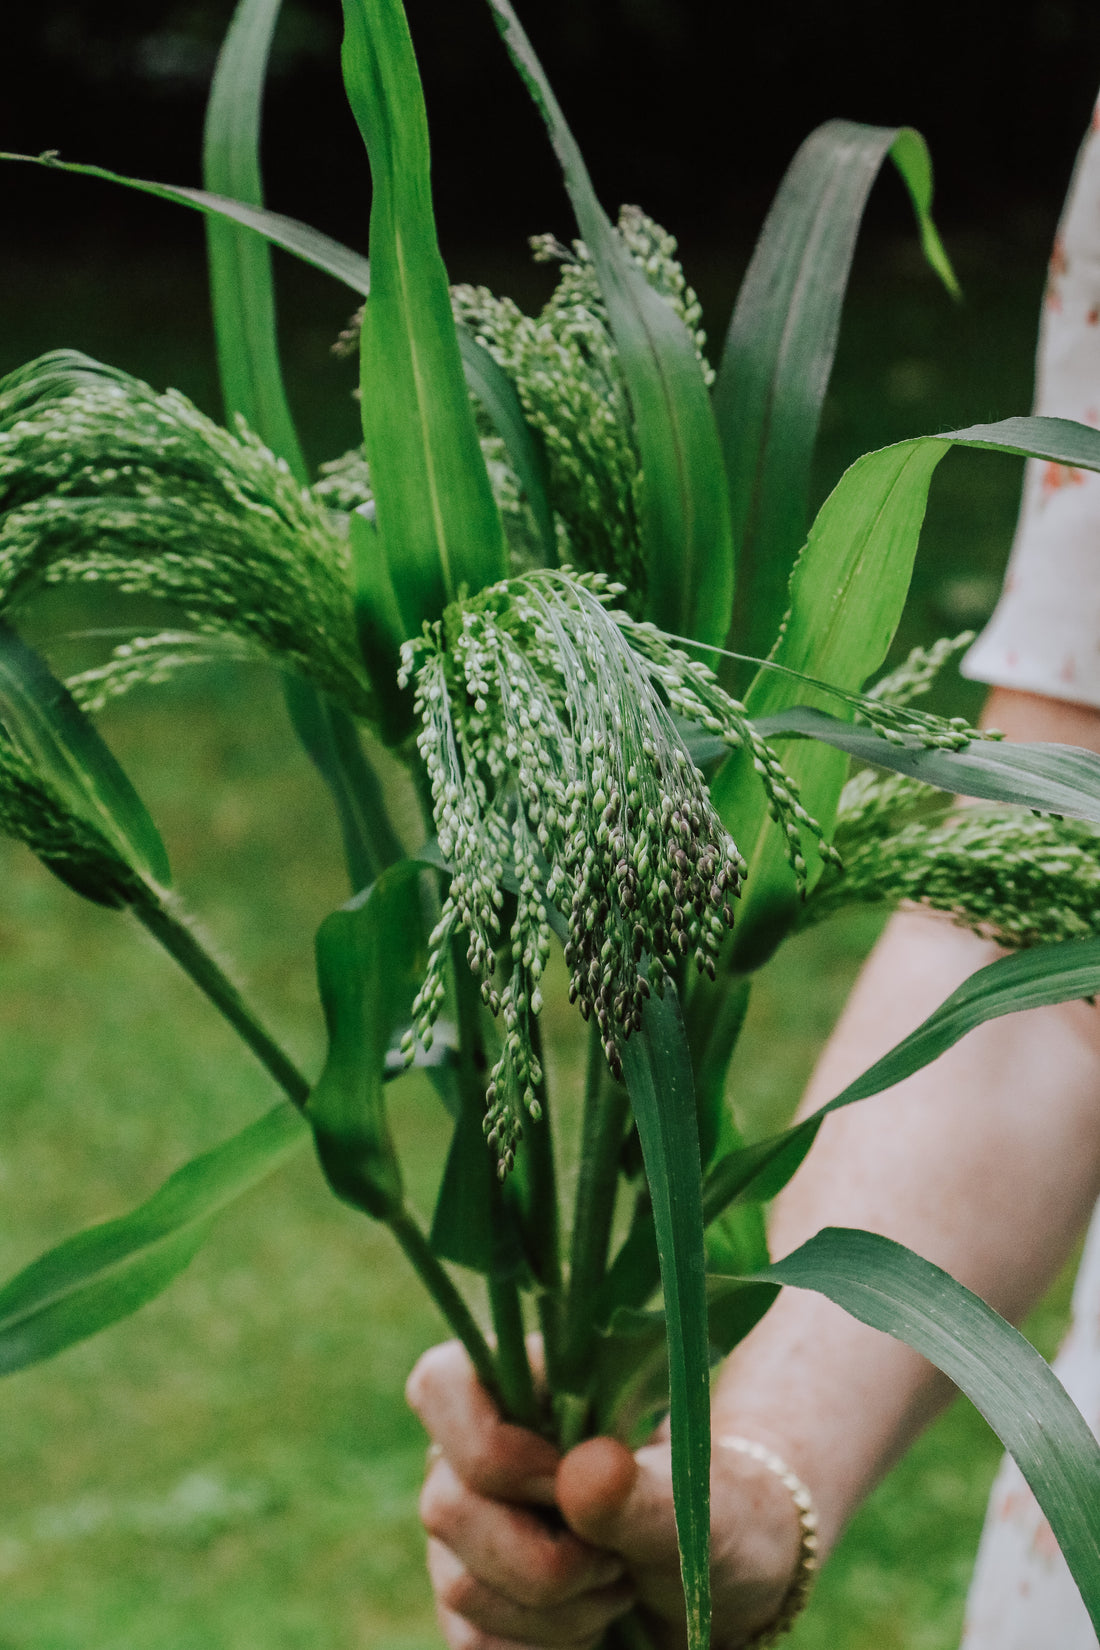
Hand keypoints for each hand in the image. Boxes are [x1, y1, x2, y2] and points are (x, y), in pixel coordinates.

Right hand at [406, 1340, 803, 1649]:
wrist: (722, 1583)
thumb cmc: (713, 1514)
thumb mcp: (701, 1505)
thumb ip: (643, 1492)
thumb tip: (583, 1473)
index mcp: (524, 1387)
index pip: (440, 1383)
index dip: (490, 1445)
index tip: (566, 1483)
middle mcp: (475, 1450)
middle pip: (447, 1506)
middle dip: (546, 1558)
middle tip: (618, 1558)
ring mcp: (465, 1525)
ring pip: (460, 1585)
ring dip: (558, 1610)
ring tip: (617, 1584)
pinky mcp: (470, 1598)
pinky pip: (473, 1642)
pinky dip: (544, 1646)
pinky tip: (590, 1621)